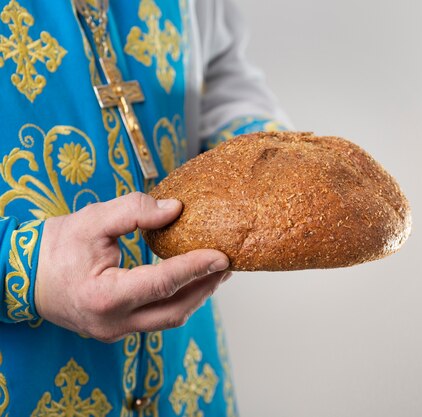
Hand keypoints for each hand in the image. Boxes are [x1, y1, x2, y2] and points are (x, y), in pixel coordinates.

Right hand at [34, 192, 230, 342]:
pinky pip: (156, 318)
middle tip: (227, 263)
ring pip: (168, 318)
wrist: (24, 274)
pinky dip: (178, 299)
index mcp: (105, 297)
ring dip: (196, 295)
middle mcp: (112, 323)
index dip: (195, 268)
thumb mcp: (91, 219)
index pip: (163, 283)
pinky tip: (191, 281)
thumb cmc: (55, 247)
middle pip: (174, 310)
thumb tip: (175, 209)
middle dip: (205, 286)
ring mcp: (114, 331)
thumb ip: (134, 211)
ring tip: (216, 271)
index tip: (222, 255)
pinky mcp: (117, 328)